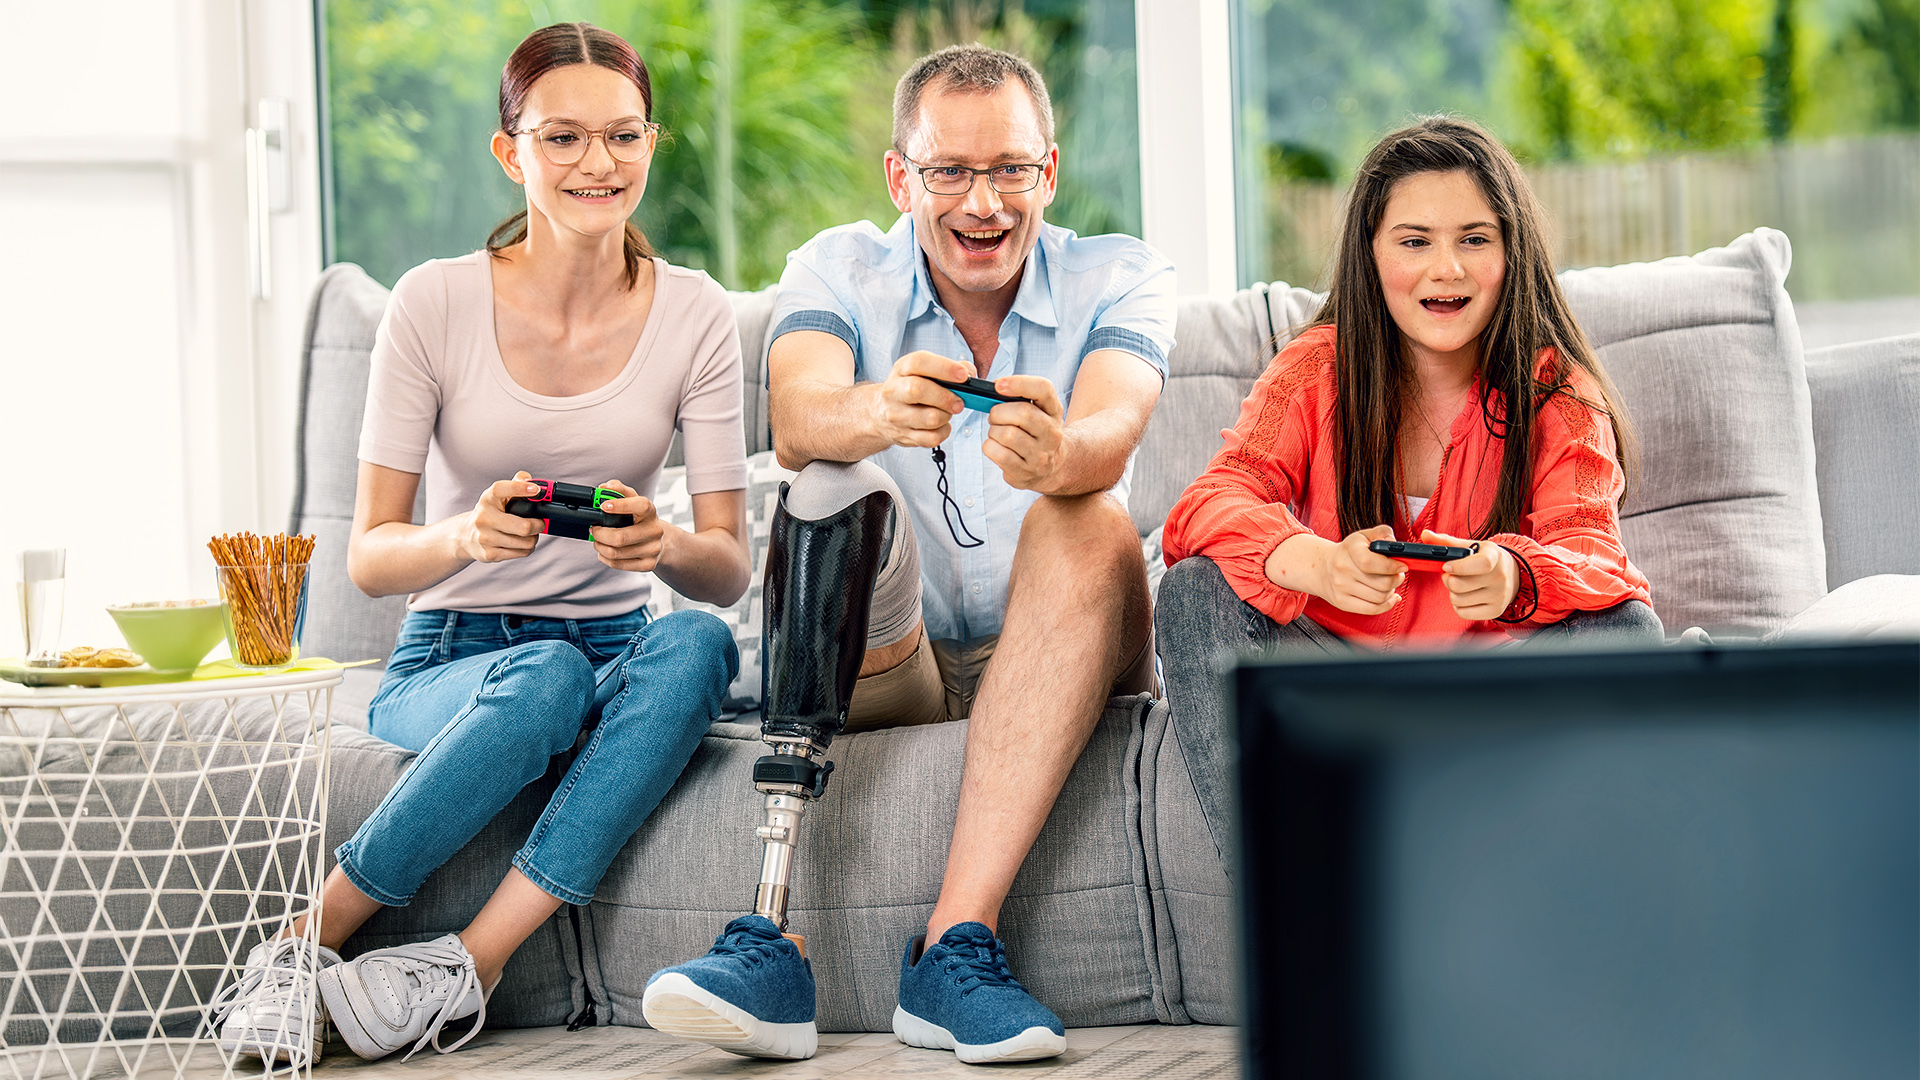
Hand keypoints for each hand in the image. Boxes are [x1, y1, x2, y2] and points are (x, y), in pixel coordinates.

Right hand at [462, 471, 543, 562]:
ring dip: (533, 538)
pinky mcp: (489, 554)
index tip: (536, 490)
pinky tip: (521, 543)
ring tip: (529, 534)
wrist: (465, 536)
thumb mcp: (498, 496)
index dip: (519, 488)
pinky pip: (521, 553)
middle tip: (540, 523)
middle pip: (523, 527)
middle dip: (538, 525)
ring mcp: (485, 538)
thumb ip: (516, 484)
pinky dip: (527, 549)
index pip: (500, 490)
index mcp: (487, 499)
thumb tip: (531, 481)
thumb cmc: (489, 513)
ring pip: (526, 542)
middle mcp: (484, 518)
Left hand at [590, 480, 667, 572]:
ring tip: (598, 541)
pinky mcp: (649, 564)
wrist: (659, 541)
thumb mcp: (633, 501)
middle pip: (620, 537)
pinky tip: (605, 551)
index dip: (621, 505)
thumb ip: (619, 490)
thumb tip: (604, 487)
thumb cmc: (640, 520)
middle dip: (599, 534)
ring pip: (615, 553)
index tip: (603, 506)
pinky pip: (618, 564)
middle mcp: (655, 531)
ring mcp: (653, 549)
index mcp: (650, 512)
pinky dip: (605, 558)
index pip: (640, 505)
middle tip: (593, 530)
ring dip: (600, 546)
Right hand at [873, 351, 971, 448]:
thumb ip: (949, 367)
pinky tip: (941, 425)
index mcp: (901, 369)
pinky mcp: (903, 436)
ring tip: (947, 412)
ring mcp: (896, 415)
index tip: (963, 375)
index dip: (944, 368)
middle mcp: (894, 390)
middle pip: (918, 390)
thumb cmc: (910, 388)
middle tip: (959, 402)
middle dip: (946, 397)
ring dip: (946, 416)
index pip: (919, 363)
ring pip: (930, 418)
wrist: (882, 413)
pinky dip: (943, 432)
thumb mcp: (923, 371)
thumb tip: (969, 373)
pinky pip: (932, 438)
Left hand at [982, 375, 1065, 491]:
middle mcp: (1052, 433)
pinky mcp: (1025, 473)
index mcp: (1054, 411)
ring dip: (994, 431)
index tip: (998, 385)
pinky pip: (999, 454)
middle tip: (995, 416)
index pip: (1043, 389)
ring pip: (1008, 434)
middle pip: (1024, 413)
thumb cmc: (1035, 432)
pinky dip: (990, 447)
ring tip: (998, 433)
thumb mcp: (1037, 411)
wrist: (1050, 466)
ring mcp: (1040, 456)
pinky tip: (996, 447)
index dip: (1020, 383)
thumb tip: (994, 389)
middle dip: (999, 412)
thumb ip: (1019, 398)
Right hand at [1319, 524, 1406, 614]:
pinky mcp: (1342, 602)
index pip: (1371, 562)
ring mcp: (1340, 587)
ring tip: (1389, 584)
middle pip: (1382, 583)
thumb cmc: (1350, 551)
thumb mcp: (1364, 536)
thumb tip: (1395, 545)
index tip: (1403, 566)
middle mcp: (1342, 568)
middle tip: (1398, 575)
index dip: (1392, 566)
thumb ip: (1383, 533)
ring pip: (1380, 597)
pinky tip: (1390, 597)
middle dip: (1397, 579)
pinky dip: (1386, 605)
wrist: (1323, 567)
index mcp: (1350, 548)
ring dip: (1391, 591)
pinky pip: (1372, 609)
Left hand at [1425, 529, 1519, 620]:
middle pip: (1459, 585)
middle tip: (1450, 574)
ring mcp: (1499, 596)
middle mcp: (1500, 577)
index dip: (1460, 567)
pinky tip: (1465, 596)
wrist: (1512, 574)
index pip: (1482, 564)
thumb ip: (1446, 542)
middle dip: (1447, 579)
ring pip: (1458, 600)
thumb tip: (1425, 534)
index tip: (1446, 567)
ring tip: (1460, 585)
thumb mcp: (1471, 546)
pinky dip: (1458, 606)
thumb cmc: (1485, 558)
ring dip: (1452, 593)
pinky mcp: (1495, 611)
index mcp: (1494, 556)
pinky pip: (1463, 613)